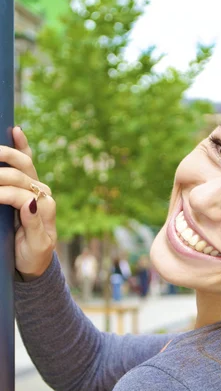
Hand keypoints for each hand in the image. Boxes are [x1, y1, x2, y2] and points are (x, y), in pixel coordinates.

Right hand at [0, 127, 56, 279]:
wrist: (35, 259)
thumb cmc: (33, 255)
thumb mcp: (37, 246)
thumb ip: (34, 225)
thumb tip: (30, 202)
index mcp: (46, 209)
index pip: (20, 195)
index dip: (1, 195)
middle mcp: (43, 194)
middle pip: (20, 176)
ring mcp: (37, 187)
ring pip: (22, 164)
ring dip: (5, 153)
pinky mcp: (30, 185)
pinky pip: (26, 161)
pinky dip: (21, 146)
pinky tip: (16, 131)